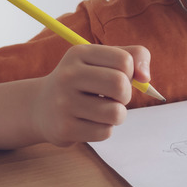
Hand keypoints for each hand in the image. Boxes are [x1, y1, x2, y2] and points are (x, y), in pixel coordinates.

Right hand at [32, 44, 150, 146]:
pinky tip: (89, 122)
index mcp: (79, 53)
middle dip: (125, 95)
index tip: (119, 76)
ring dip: (117, 115)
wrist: (40, 107)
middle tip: (114, 97)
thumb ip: (133, 56)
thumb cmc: (83, 81)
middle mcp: (68, 75)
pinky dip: (104, 129)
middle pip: (121, 86)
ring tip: (103, 110)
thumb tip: (146, 78)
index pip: (124, 61)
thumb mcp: (102, 60)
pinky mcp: (64, 129)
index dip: (130, 73)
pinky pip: (104, 132)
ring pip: (116, 113)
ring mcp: (64, 103)